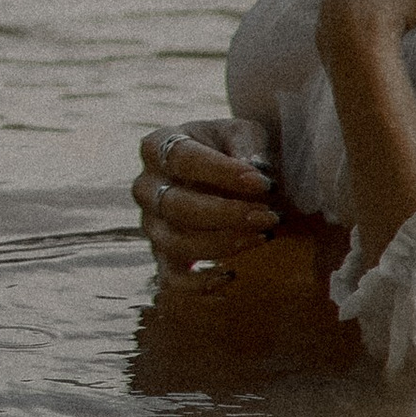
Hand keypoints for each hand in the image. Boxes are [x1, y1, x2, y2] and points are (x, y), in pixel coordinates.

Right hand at [133, 118, 278, 274]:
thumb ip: (248, 147)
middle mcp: (146, 187)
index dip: (222, 172)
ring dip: (222, 245)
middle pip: (177, 206)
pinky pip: (171, 279)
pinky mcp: (161, 255)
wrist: (224, 167)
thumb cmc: (231, 147)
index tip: (263, 181)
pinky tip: (231, 275)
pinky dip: (199, 284)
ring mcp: (151, 224)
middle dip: (227, 215)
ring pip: (175, 243)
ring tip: (263, 236)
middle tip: (270, 216)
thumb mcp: (242, 133)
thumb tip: (256, 171)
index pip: (182, 159)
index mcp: (157, 147)